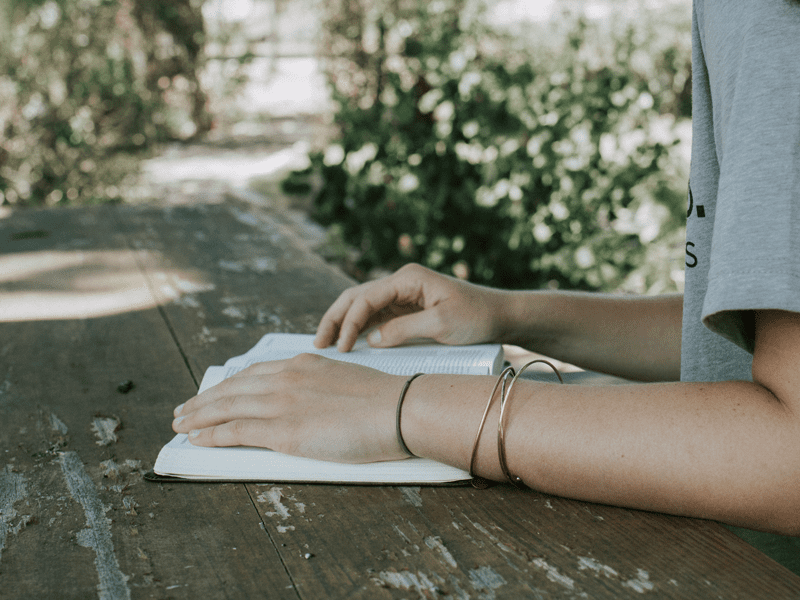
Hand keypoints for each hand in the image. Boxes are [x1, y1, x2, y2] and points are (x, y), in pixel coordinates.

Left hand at [172, 353, 407, 462]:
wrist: (399, 408)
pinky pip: (237, 431)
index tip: (215, 391)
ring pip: (227, 407)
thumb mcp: (345, 381)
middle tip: (184, 408)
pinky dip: (212, 434)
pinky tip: (199, 437)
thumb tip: (308, 403)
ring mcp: (283, 403)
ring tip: (181, 423)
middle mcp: (286, 378)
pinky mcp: (284, 431)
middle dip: (204, 399)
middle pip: (233, 388)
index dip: (229, 384)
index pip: (254, 373)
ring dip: (199, 416)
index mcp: (303, 363)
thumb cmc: (384, 400)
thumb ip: (320, 387)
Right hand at [315, 263, 507, 351]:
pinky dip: (360, 329)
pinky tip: (349, 344)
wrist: (500, 316)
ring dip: (344, 324)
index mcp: (408, 279)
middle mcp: (401, 282)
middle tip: (318, 344)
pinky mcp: (407, 308)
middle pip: (356, 297)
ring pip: (363, 307)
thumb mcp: (441, 325)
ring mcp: (403, 295)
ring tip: (327, 345)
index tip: (342, 348)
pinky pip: (376, 317)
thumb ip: (404, 330)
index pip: (366, 298)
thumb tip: (372, 340)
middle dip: (335, 319)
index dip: (349, 323)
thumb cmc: (476, 316)